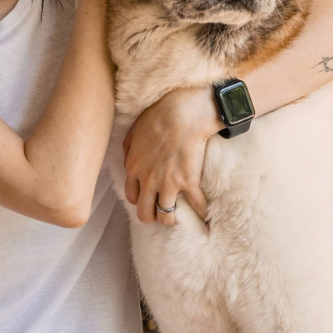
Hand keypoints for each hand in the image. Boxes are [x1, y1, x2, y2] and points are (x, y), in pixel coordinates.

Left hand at [122, 87, 219, 225]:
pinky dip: (201, 211)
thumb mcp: (134, 131)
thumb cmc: (158, 116)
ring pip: (165, 216)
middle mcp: (148, 181)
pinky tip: (204, 214)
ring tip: (177, 217)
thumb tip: (128, 159)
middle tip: (160, 214)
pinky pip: (196, 205)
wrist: (183, 114)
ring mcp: (169, 184)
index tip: (147, 200)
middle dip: (152, 217)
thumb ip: (128, 149)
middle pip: (145, 213)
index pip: (132, 197)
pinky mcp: (189, 183)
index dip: (140, 201)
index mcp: (134, 169)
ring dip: (171, 219)